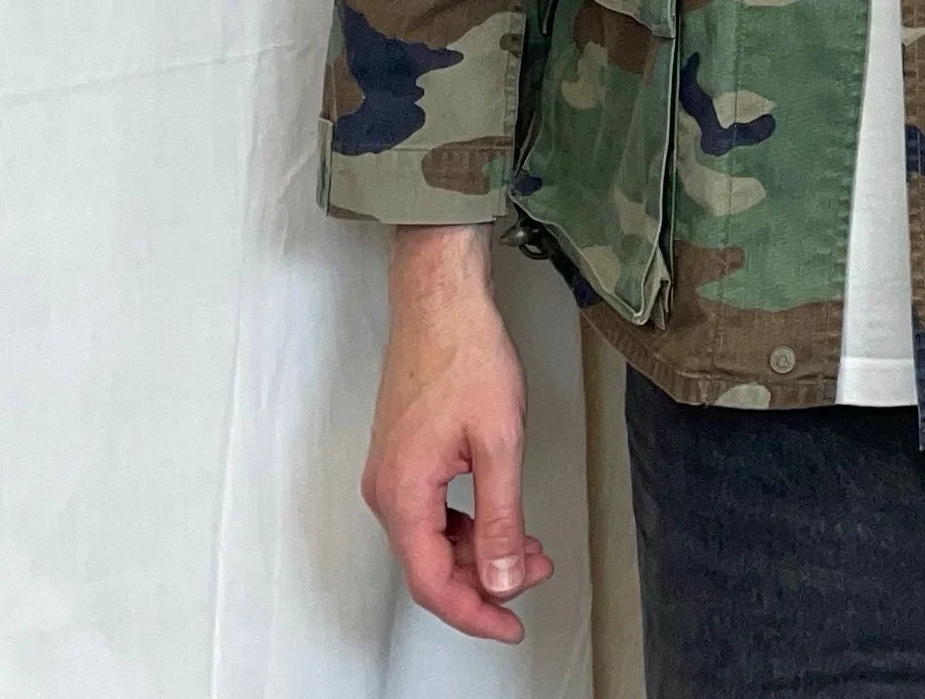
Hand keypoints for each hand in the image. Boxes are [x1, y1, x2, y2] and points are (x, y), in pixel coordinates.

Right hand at [361, 223, 554, 644]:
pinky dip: (467, 522)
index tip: (510, 626)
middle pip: (431, 565)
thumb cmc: (465, 354)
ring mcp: (391, 471)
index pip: (432, 583)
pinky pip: (431, 510)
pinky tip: (500, 515)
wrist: (440, 298)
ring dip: (480, 550)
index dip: (474, 613)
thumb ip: (501, 518)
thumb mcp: (498, 441)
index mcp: (403, 493)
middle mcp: (387, 489)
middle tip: (538, 571)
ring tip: (530, 546)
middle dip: (486, 578)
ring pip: (432, 539)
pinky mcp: (403, 454)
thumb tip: (505, 579)